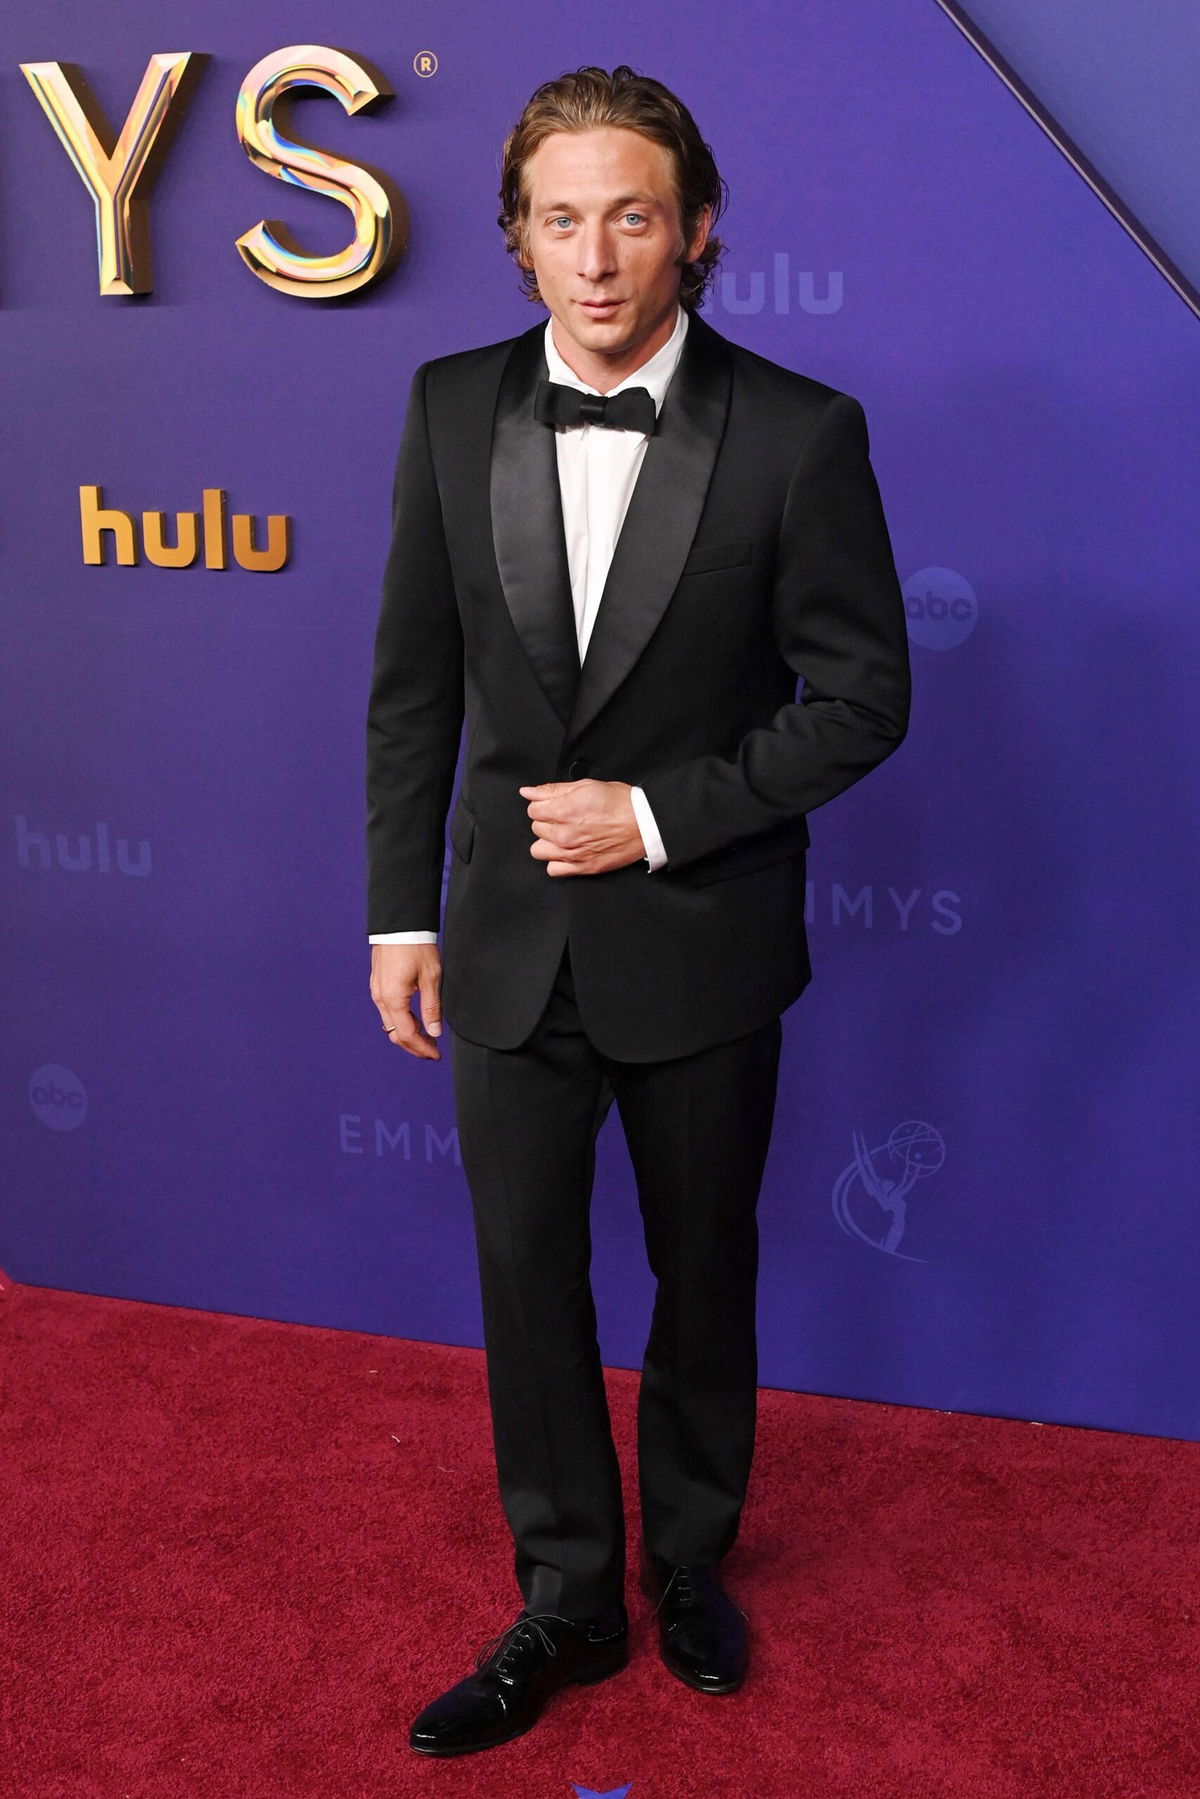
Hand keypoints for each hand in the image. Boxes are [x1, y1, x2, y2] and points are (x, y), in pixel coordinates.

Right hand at [370, 943, 442, 1060]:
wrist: (400, 924)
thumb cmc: (416, 946)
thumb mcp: (431, 977)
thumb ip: (432, 1007)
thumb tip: (434, 1032)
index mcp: (393, 999)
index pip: (406, 1035)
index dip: (422, 1048)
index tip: (436, 1055)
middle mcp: (380, 998)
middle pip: (395, 1034)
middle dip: (414, 1046)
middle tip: (433, 1051)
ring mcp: (377, 992)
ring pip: (390, 1024)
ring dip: (408, 1035)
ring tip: (428, 1037)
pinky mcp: (379, 985)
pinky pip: (388, 1012)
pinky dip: (402, 1022)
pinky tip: (417, 1020)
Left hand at [520, 779, 643, 876]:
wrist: (646, 824)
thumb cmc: (621, 803)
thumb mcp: (586, 786)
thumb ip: (553, 790)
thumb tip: (527, 792)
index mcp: (565, 811)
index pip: (532, 810)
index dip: (543, 804)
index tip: (555, 805)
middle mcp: (565, 834)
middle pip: (536, 828)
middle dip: (548, 821)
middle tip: (567, 817)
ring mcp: (572, 854)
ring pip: (538, 850)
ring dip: (548, 842)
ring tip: (564, 835)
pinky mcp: (582, 868)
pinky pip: (553, 870)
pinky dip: (557, 862)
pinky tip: (568, 851)